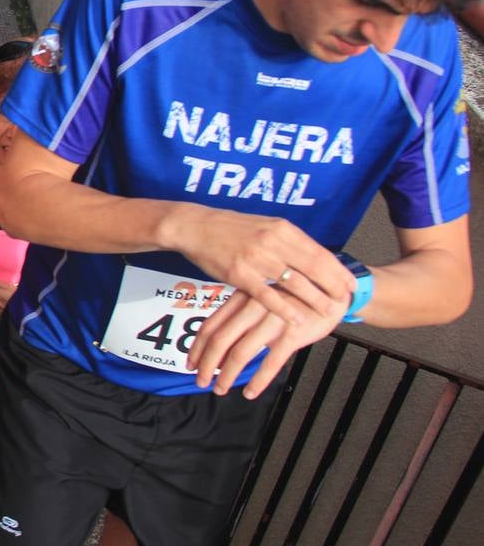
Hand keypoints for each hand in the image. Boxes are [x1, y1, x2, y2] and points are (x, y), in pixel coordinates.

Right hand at [172, 206, 354, 324]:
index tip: (351, 283)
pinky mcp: (240, 273)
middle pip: (313, 267)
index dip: (337, 269)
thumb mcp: (263, 226)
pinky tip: (297, 319)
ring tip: (329, 311)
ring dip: (315, 298)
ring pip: (294, 282)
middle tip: (347, 300)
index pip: (318, 251)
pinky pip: (267, 295)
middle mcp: (273, 241)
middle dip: (333, 285)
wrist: (195, 226)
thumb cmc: (229, 228)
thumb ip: (285, 240)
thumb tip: (309, 255)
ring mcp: (257, 258)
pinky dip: (285, 308)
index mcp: (281, 229)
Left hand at [187, 288, 347, 398]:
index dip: (197, 348)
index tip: (190, 364)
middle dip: (207, 365)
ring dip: (227, 375)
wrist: (330, 289)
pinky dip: (258, 381)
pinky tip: (250, 392)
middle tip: (201, 382)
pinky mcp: (293, 333)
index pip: (211, 326)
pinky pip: (271, 362)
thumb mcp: (260, 298)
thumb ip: (239, 315)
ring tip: (221, 389)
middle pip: (220, 341)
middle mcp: (253, 307)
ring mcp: (272, 320)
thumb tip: (218, 343)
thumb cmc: (292, 296)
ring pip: (241, 353)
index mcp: (242, 298)